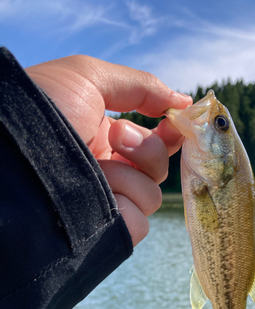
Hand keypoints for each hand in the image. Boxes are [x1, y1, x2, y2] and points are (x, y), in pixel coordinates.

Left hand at [26, 56, 191, 245]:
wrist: (12, 154)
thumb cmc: (44, 109)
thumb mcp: (88, 77)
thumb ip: (141, 85)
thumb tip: (184, 102)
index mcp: (103, 139)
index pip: (152, 142)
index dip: (170, 134)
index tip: (179, 124)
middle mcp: (106, 171)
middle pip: (157, 170)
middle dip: (147, 150)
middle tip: (119, 137)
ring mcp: (105, 202)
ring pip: (151, 196)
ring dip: (130, 176)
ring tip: (96, 167)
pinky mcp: (105, 230)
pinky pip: (139, 223)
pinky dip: (126, 205)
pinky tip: (99, 195)